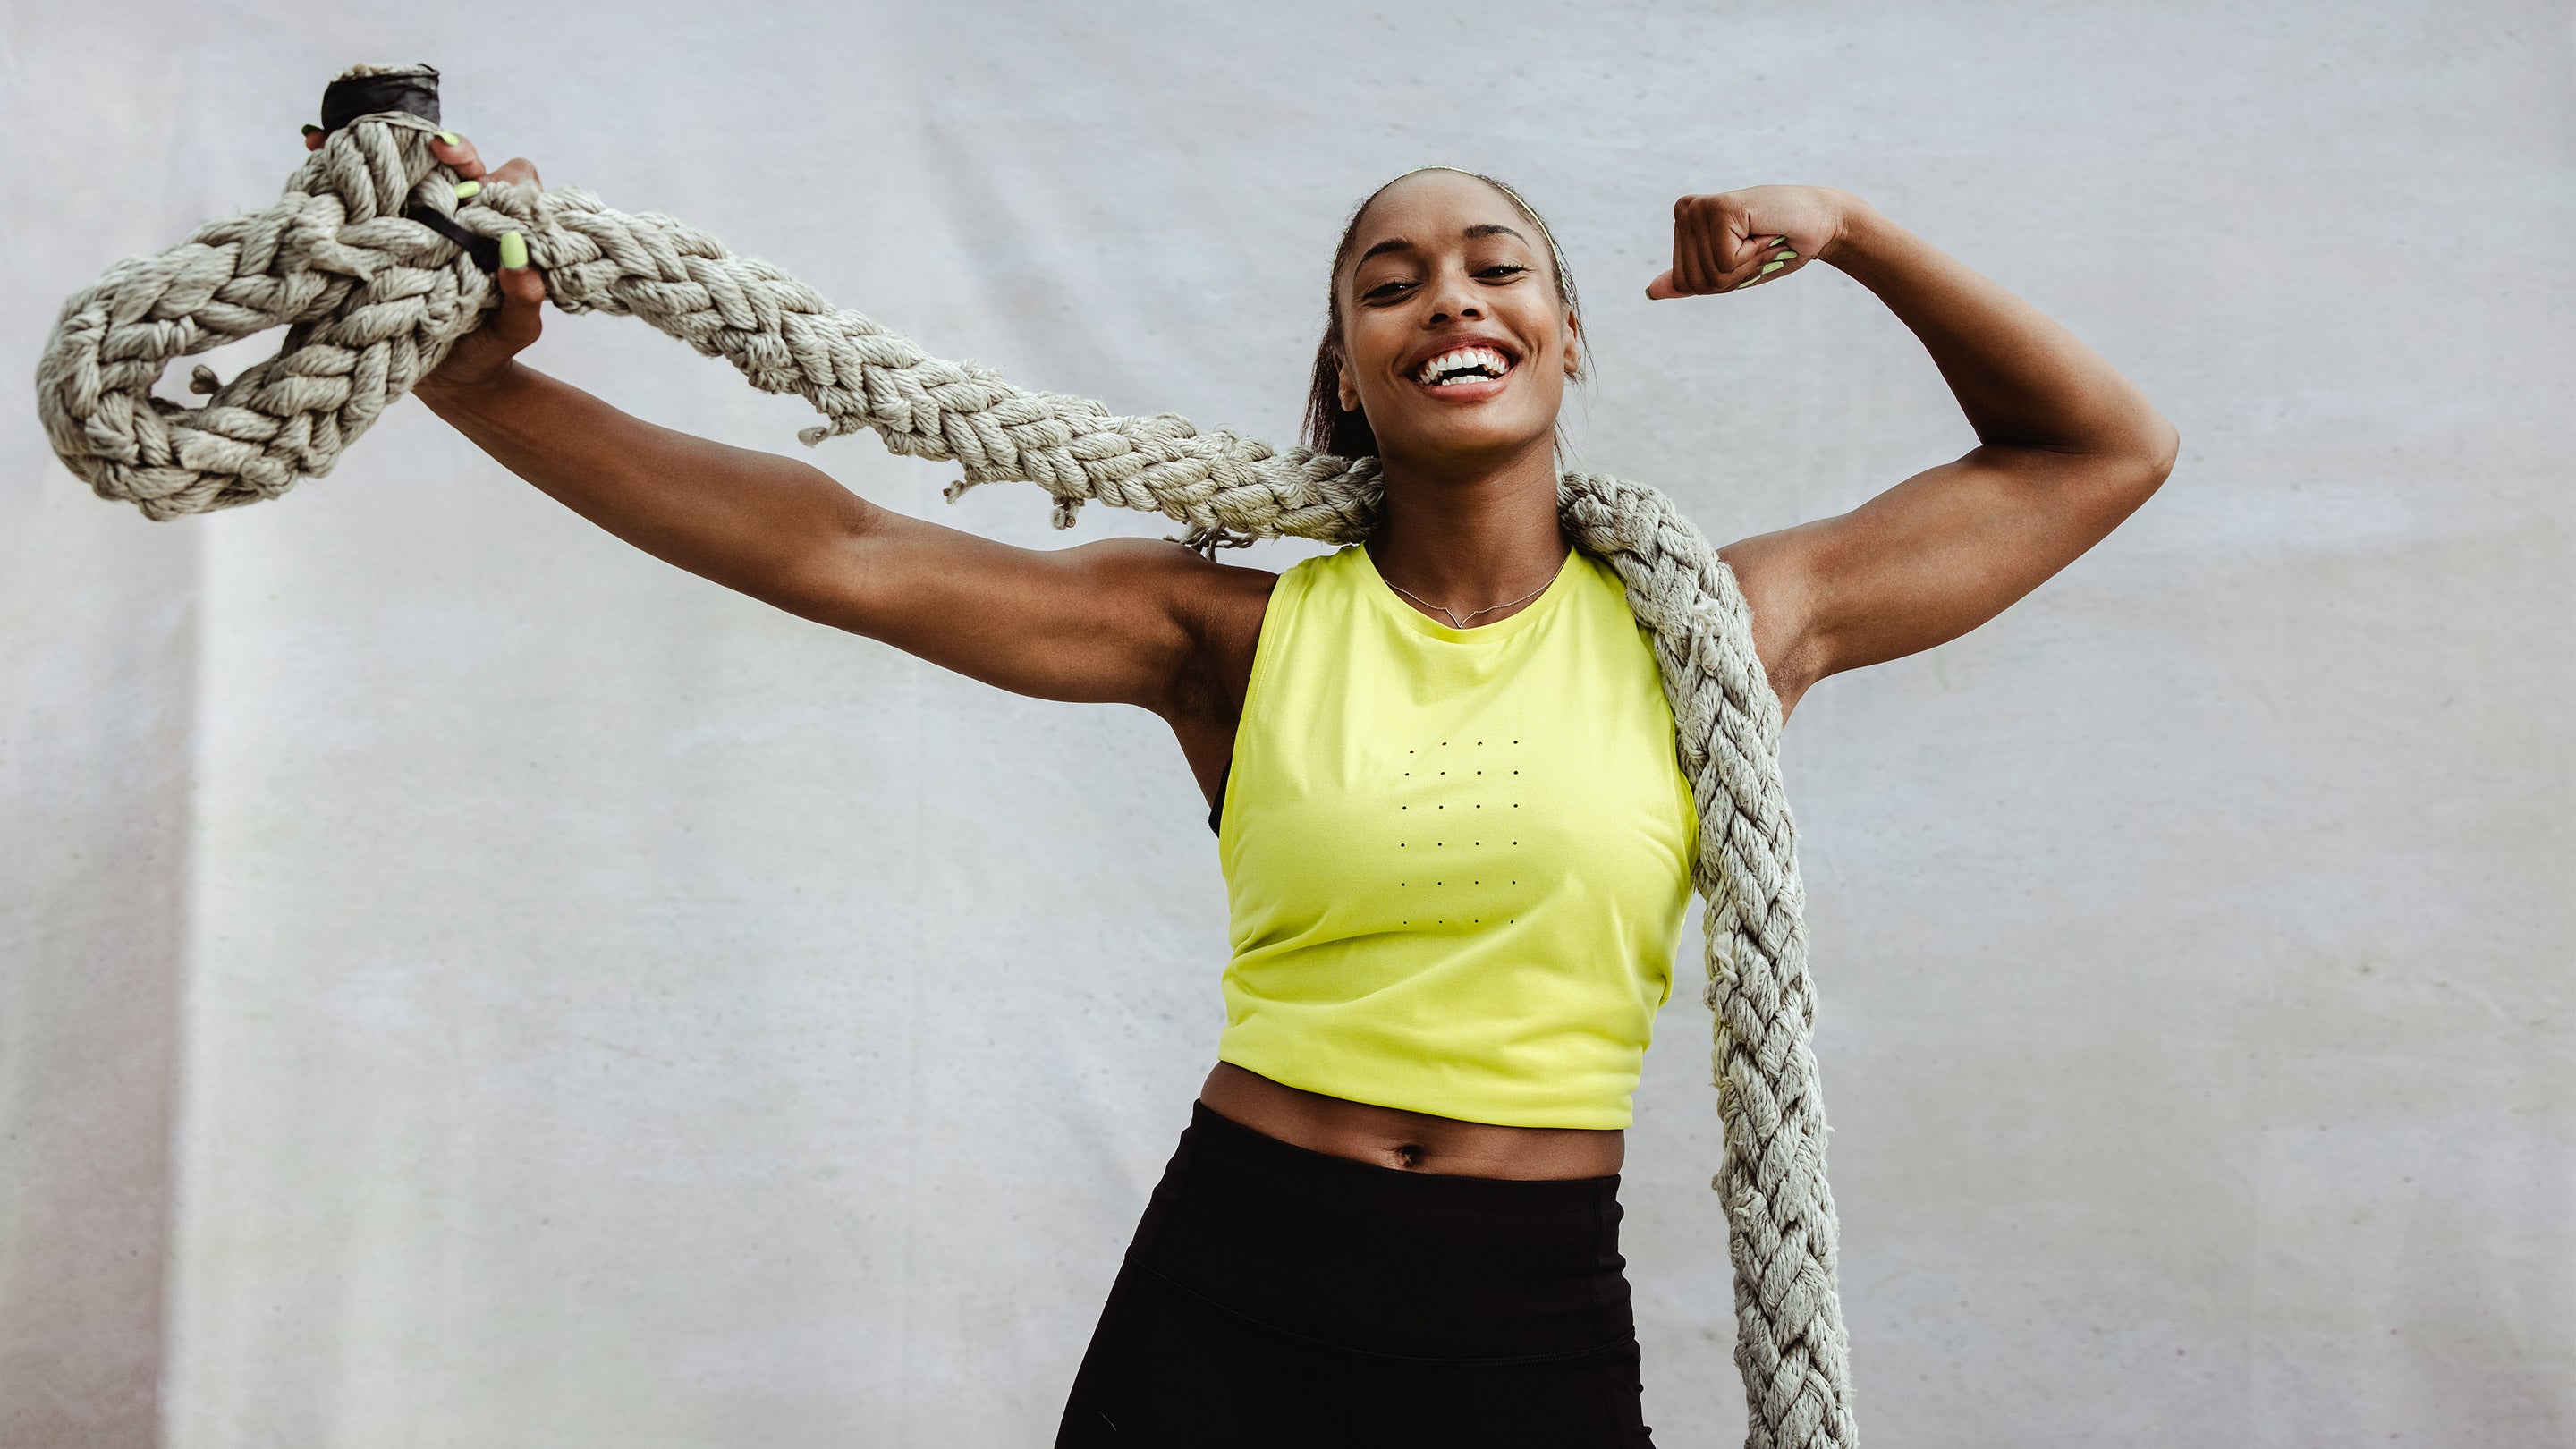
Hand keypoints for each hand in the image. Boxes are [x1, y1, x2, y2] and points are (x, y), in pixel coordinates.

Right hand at [302, 124, 548, 394]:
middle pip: (443, 163)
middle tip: (406, 144)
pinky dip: (335, 170)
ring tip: (336, 136)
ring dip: (371, 146)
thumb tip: (519, 260)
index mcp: (496, 227)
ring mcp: (416, 223)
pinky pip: (360, 199)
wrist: (451, 381)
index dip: (488, 168)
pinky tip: (314, 147)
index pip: (504, 178)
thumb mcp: (515, 328)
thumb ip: (525, 297)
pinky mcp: (380, 237)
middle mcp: (458, 214)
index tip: (459, 163)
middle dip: (420, 142)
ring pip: (400, 171)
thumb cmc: (491, 346)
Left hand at [1645, 185, 1860, 298]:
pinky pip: (1725, 263)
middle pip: (1693, 281)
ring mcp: (1700, 207)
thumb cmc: (1777, 247)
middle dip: (1732, 277)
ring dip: (1745, 266)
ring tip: (1761, 239)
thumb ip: (1691, 280)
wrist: (1819, 224)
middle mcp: (1686, 210)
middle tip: (1756, 247)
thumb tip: (1649, 292)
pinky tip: (1764, 232)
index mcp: (1683, 222)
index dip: (1721, 282)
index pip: (1684, 281)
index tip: (1745, 255)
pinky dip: (1753, 257)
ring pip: (1709, 274)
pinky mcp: (1719, 208)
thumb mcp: (1728, 271)